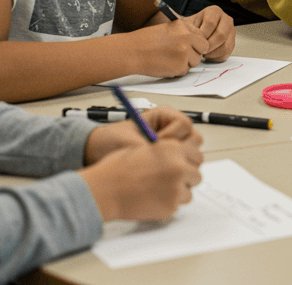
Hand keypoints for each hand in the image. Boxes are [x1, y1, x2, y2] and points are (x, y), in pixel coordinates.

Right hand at [80, 137, 203, 220]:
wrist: (106, 190)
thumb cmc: (119, 169)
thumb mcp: (146, 148)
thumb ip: (167, 152)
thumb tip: (181, 157)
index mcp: (173, 149)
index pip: (196, 155)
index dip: (188, 161)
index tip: (182, 165)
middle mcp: (178, 167)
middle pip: (196, 174)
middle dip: (186, 178)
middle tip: (171, 180)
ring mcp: (176, 188)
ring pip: (189, 191)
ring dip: (178, 192)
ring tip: (158, 190)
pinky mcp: (171, 205)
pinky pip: (177, 205)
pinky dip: (168, 203)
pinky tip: (152, 199)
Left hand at [83, 106, 203, 163]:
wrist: (97, 153)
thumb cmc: (110, 140)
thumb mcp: (128, 140)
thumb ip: (147, 146)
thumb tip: (161, 152)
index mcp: (163, 117)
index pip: (184, 124)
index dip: (174, 135)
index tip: (158, 143)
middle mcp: (171, 131)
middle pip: (194, 140)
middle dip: (180, 151)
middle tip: (160, 157)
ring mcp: (172, 147)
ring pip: (191, 155)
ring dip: (177, 162)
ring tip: (155, 167)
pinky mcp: (169, 162)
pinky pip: (182, 168)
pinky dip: (173, 173)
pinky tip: (155, 175)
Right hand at [131, 19, 209, 77]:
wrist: (132, 51)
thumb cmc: (146, 41)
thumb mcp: (167, 28)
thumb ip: (184, 33)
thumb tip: (198, 41)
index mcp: (183, 26)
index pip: (202, 36)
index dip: (196, 43)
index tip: (189, 46)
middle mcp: (187, 37)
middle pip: (203, 48)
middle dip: (195, 53)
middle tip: (181, 54)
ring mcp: (185, 52)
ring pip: (196, 61)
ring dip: (186, 62)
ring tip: (170, 59)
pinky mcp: (180, 66)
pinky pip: (186, 70)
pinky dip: (178, 70)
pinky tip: (166, 64)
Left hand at [190, 6, 235, 61]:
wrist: (196, 32)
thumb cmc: (191, 27)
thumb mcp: (187, 24)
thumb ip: (188, 29)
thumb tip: (190, 37)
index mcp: (214, 11)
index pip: (210, 23)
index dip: (202, 35)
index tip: (195, 41)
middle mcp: (226, 19)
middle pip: (221, 35)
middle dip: (208, 45)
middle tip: (199, 50)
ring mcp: (231, 31)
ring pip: (226, 46)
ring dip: (212, 52)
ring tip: (203, 53)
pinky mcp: (232, 42)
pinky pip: (227, 53)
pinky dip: (216, 57)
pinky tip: (208, 55)